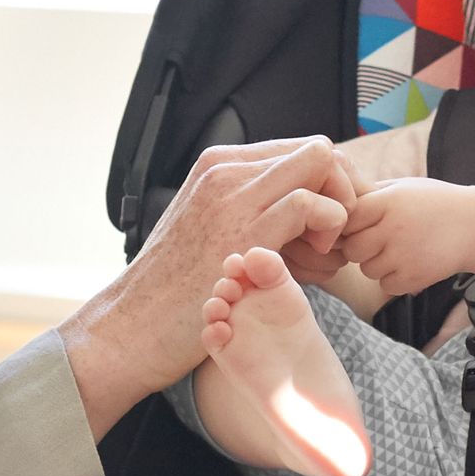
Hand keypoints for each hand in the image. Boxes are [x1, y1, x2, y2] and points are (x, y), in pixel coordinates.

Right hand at [59, 137, 357, 439]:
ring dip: (338, 211)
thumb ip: (251, 209)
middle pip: (318, 150)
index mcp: (219, 166)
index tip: (323, 228)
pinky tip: (313, 265)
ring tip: (320, 256)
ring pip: (320, 164)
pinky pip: (310, 205)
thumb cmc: (175, 291)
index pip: (300, 149)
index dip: (328, 186)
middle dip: (340, 193)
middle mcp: (226, 169)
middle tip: (329, 241)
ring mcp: (234, 196)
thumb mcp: (211, 231)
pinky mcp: (244, 232)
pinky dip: (329, 230)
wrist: (134, 326)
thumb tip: (304, 209)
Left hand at [340, 178, 474, 295]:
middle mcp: (394, 228)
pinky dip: (393, 279)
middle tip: (378, 238)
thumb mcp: (401, 187)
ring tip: (398, 249)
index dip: (350, 222)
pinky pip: (385, 285)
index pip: (346, 217)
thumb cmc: (432, 203)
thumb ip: (367, 190)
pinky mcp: (415, 278)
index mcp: (388, 202)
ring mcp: (405, 255)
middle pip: (352, 248)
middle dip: (359, 245)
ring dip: (376, 263)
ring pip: (366, 269)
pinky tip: (409, 263)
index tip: (362, 222)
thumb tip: (329, 185)